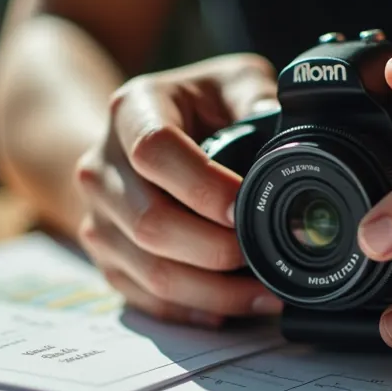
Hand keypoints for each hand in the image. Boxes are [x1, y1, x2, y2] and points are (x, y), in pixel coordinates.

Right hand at [72, 54, 284, 326]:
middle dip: (216, 249)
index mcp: (131, 111)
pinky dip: (194, 310)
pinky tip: (231, 308)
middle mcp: (101, 167)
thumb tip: (292, 132)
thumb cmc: (192, 108)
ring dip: (214, 291)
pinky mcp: (105, 258)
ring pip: (152, 271)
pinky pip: (147, 299)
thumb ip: (257, 95)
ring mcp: (99, 218)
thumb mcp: (227, 81)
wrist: (130, 138)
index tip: (245, 206)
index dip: (203, 186)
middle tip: (266, 255)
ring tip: (265, 292)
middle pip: (151, 223)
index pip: (155, 151)